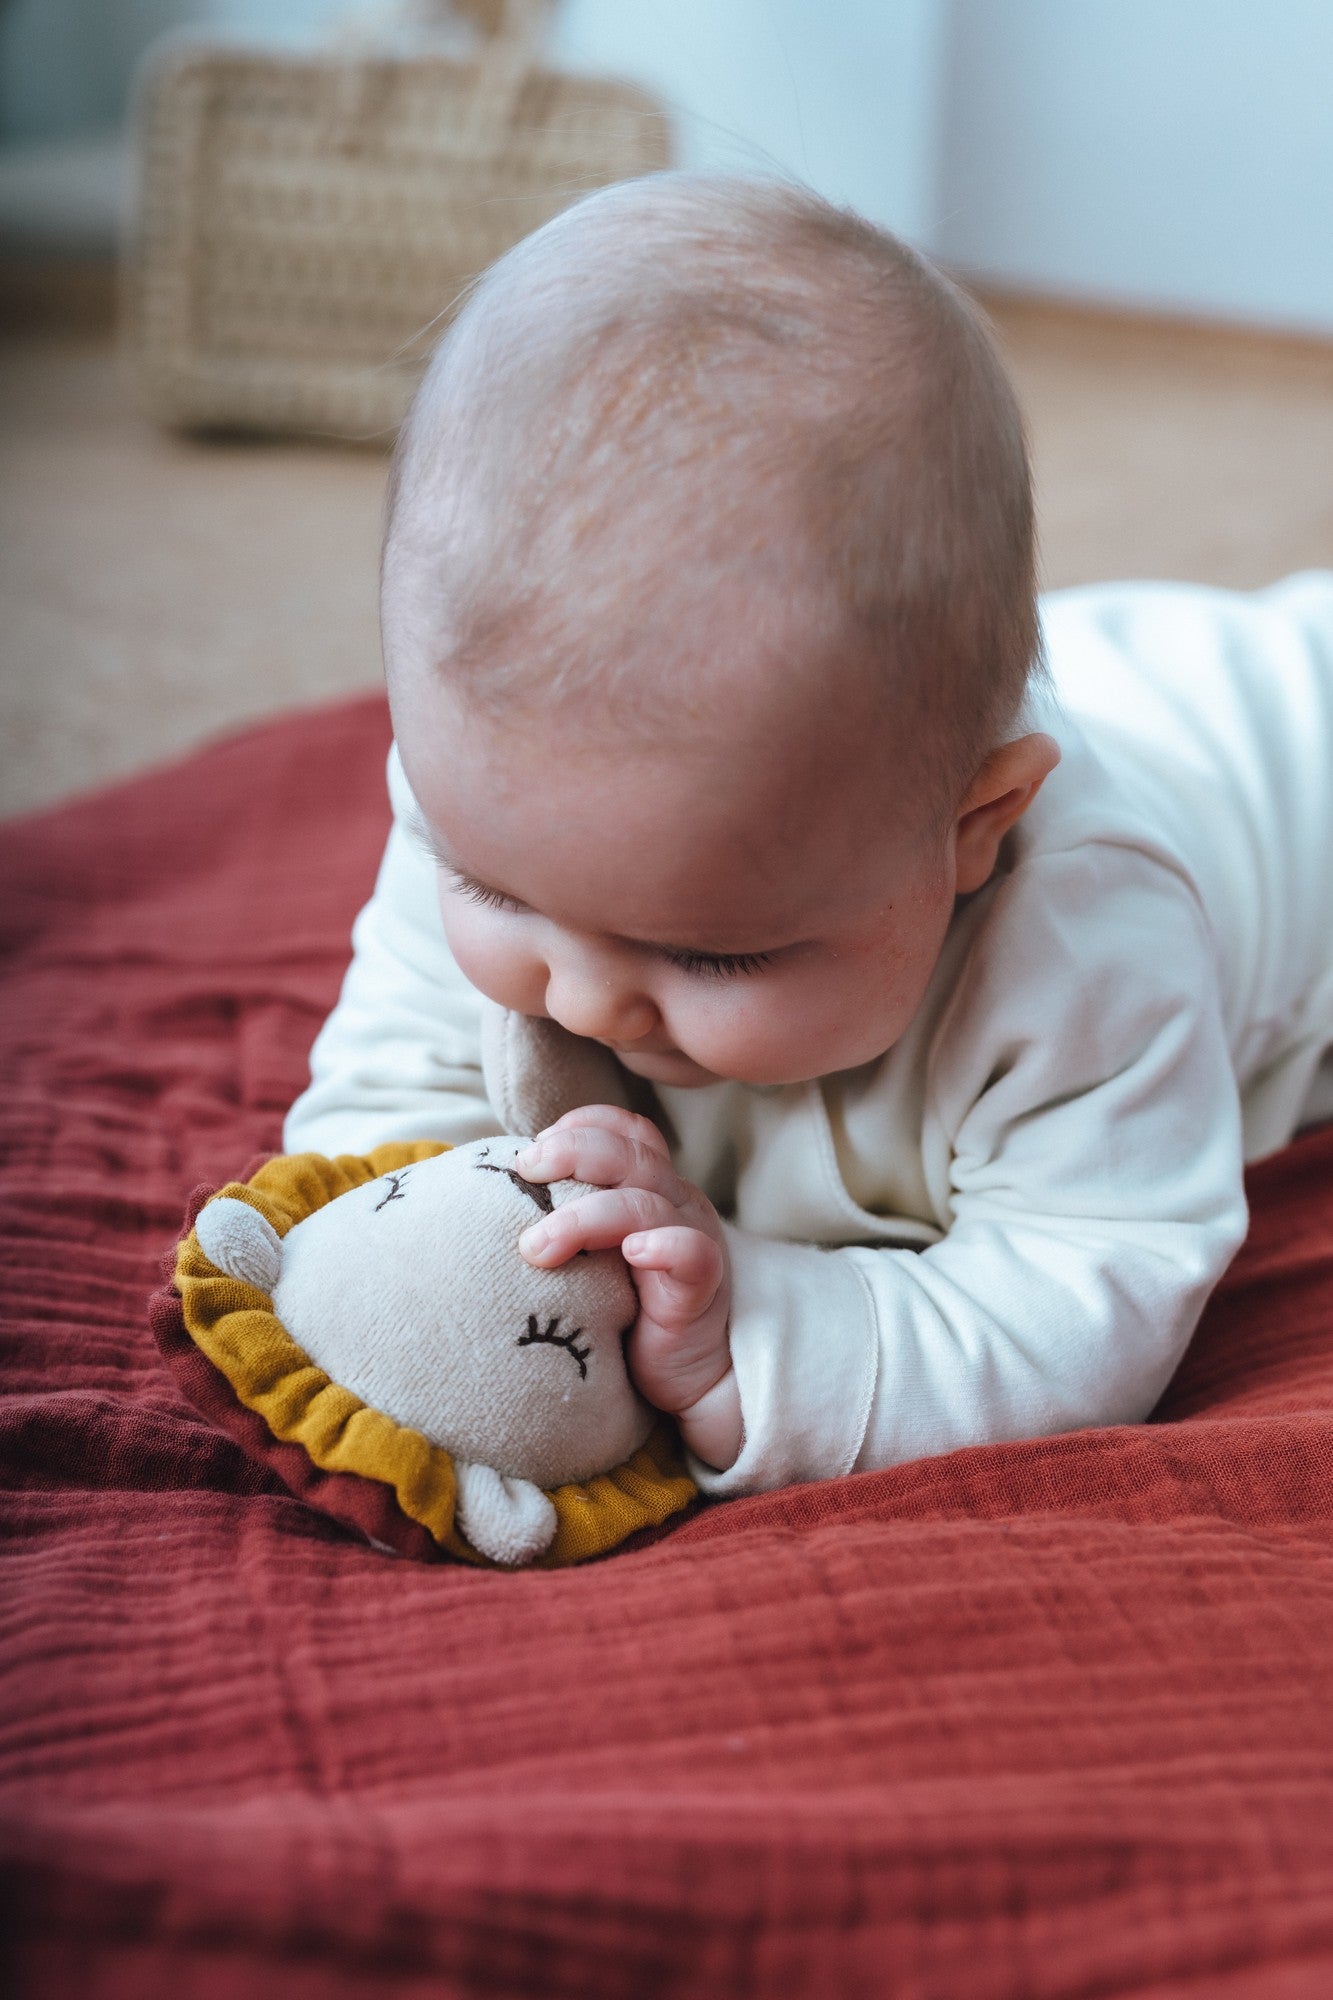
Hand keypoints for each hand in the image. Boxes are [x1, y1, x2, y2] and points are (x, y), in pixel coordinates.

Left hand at [514, 1105, 741, 1470]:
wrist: (682, 1378)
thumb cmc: (628, 1310)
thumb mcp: (595, 1254)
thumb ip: (568, 1219)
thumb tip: (499, 1199)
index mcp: (651, 1185)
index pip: (624, 1131)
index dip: (580, 1127)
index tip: (533, 1149)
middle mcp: (676, 1201)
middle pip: (629, 1153)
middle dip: (570, 1153)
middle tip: (523, 1172)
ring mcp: (693, 1237)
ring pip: (643, 1203)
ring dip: (582, 1218)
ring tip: (535, 1248)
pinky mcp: (701, 1285)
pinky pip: (690, 1252)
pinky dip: (662, 1245)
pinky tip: (633, 1253)